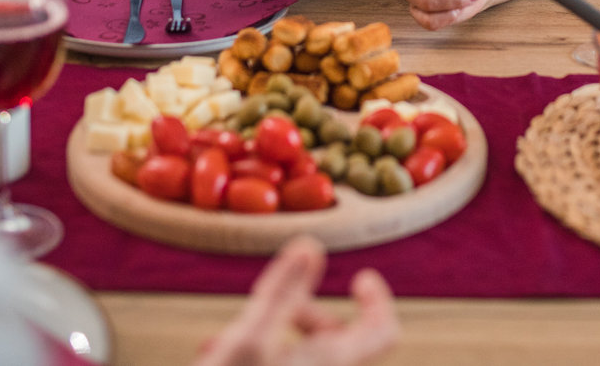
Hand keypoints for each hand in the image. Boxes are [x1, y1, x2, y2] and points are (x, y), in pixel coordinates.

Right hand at [192, 236, 396, 365]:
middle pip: (341, 340)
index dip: (378, 300)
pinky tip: (216, 354)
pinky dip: (260, 357)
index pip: (383, 331)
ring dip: (275, 334)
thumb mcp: (249, 338)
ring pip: (306, 357)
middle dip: (308, 313)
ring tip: (228, 336)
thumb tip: (312, 246)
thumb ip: (283, 292)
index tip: (358, 278)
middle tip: (278, 308)